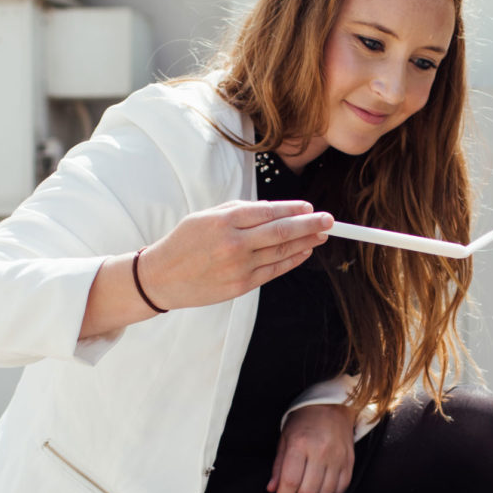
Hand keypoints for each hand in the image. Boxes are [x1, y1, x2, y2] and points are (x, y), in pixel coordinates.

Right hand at [138, 201, 331, 309]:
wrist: (162, 277)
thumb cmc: (183, 243)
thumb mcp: (204, 216)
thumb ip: (238, 210)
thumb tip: (272, 209)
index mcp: (224, 221)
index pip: (268, 212)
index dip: (293, 209)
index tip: (309, 207)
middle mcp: (234, 244)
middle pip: (281, 232)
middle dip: (309, 225)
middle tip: (329, 220)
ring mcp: (239, 267)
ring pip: (281, 252)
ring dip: (306, 242)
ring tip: (322, 235)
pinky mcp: (241, 285)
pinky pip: (273, 271)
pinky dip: (292, 261)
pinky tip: (304, 253)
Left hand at [267, 403, 354, 492]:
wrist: (331, 406)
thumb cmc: (304, 421)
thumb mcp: (285, 438)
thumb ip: (278, 466)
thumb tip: (273, 490)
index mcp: (300, 444)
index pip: (290, 481)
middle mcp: (320, 451)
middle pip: (307, 492)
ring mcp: (337, 457)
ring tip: (306, 490)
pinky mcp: (349, 462)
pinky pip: (340, 489)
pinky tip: (321, 487)